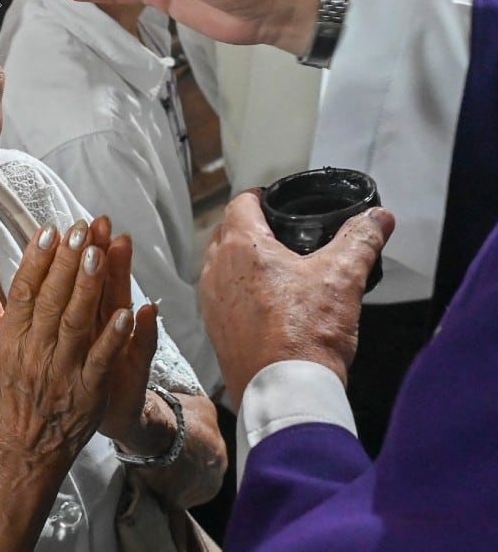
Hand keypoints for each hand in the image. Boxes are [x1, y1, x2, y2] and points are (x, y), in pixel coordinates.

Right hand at [0, 219, 156, 467]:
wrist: (27, 446)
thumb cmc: (8, 395)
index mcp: (12, 339)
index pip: (23, 291)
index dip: (36, 260)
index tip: (49, 231)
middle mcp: (35, 350)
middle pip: (52, 299)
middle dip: (66, 262)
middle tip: (80, 230)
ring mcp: (63, 370)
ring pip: (76, 322)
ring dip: (88, 287)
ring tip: (99, 253)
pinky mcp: (88, 389)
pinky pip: (101, 359)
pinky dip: (113, 337)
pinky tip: (127, 311)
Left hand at [198, 190, 394, 409]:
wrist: (285, 391)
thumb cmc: (307, 333)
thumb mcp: (343, 278)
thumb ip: (360, 240)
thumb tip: (378, 218)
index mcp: (240, 246)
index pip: (240, 203)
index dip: (258, 196)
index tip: (273, 199)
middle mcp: (215, 269)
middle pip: (226, 232)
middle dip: (249, 227)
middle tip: (278, 231)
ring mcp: (210, 300)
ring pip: (220, 264)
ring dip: (241, 260)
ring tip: (273, 266)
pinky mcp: (214, 327)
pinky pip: (221, 296)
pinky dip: (238, 290)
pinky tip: (264, 302)